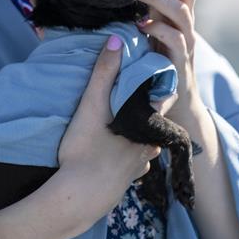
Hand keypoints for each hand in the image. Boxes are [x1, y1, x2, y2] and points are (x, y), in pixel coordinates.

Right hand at [57, 35, 160, 231]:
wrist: (77, 198)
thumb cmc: (85, 150)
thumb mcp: (91, 106)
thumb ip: (104, 72)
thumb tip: (117, 39)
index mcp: (144, 126)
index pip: (162, 101)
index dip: (158, 88)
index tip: (151, 77)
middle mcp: (147, 147)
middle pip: (154, 126)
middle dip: (147, 114)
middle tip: (134, 102)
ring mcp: (137, 169)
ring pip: (147, 148)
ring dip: (140, 138)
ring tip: (127, 129)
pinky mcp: (124, 186)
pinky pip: (134, 169)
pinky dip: (130, 161)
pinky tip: (118, 158)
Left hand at [134, 0, 207, 132]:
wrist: (171, 100)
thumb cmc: (150, 58)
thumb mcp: (142, 25)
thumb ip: (132, 5)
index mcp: (175, 6)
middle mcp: (185, 19)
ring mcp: (186, 40)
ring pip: (182, 9)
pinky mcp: (181, 61)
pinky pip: (177, 40)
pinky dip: (159, 29)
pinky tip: (139, 26)